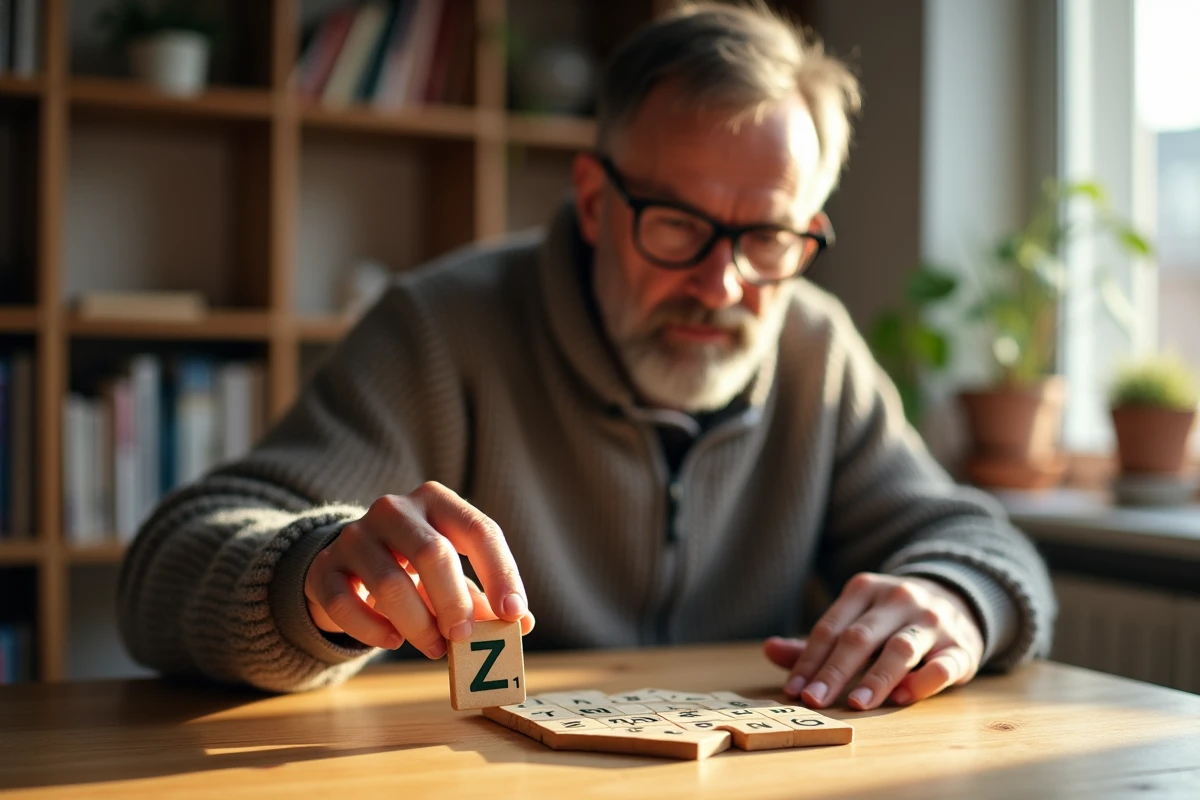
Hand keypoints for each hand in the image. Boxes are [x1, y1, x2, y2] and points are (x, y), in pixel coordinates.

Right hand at [304, 481, 533, 657]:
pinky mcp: (324, 567)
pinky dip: (373, 629)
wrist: (348, 563)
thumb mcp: (452, 575)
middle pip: (432, 553)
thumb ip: (484, 597)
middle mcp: (394, 509)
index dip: (501, 573)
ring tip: (435, 648)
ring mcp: (354, 535)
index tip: (514, 613)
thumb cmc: (415, 569)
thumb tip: (520, 623)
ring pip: (390, 583)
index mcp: (436, 501)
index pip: (479, 530)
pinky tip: (392, 641)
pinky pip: (346, 603)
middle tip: (465, 637)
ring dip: (418, 625)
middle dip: (454, 601)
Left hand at [763, 573, 983, 709]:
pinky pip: (943, 664)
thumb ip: (818, 641)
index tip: (794, 689)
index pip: (831, 627)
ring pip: (900, 647)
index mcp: (865, 590)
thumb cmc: (892, 619)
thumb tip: (769, 650)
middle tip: (815, 699)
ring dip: (876, 677)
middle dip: (835, 670)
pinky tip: (903, 697)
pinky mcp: (962, 646)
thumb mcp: (856, 619)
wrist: (960, 600)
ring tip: (856, 703)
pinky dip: (923, 680)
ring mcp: (933, 621)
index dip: (810, 659)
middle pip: (860, 636)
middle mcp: (899, 599)